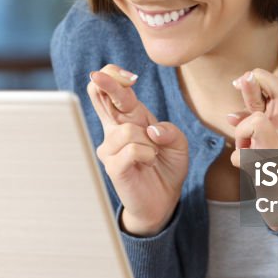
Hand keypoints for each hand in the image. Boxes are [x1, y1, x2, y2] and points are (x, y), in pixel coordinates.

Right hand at [87, 65, 188, 236]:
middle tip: (101, 76)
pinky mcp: (112, 166)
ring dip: (149, 142)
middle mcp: (114, 129)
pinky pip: (132, 150)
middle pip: (99, 95)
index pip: (112, 91)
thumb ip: (171, 131)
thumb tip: (152, 130)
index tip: (128, 76)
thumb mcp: (178, 145)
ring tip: (152, 155)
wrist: (162, 201)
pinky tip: (148, 163)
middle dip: (105, 83)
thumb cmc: (166, 168)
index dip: (114, 76)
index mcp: (129, 118)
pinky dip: (148, 155)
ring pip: (128, 131)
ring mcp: (110, 148)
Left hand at [226, 68, 277, 167]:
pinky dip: (240, 154)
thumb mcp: (254, 146)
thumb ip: (246, 128)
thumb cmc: (266, 172)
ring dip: (241, 133)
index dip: (264, 79)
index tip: (243, 78)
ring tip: (246, 149)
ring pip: (256, 119)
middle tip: (241, 79)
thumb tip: (231, 115)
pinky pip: (245, 149)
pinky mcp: (271, 156)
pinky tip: (247, 165)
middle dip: (260, 79)